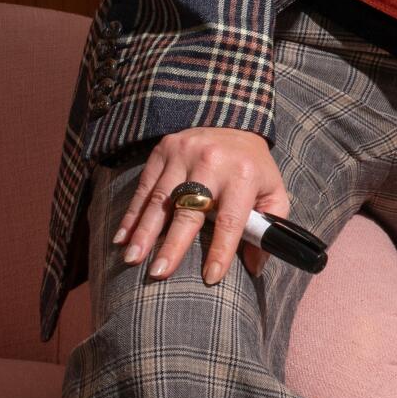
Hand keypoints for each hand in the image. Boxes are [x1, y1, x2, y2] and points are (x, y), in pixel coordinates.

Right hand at [111, 127, 289, 284]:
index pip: (230, 219)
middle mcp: (211, 162)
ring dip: (144, 231)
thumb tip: (254, 267)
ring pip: (160, 199)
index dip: (220, 250)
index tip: (210, 278)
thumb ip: (269, 227)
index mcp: (243, 174)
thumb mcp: (273, 192)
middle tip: (158, 273)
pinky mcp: (164, 149)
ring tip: (132, 259)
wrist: (234, 120)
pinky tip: (122, 237)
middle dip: (172, 244)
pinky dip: (133, 214)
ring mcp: (184, 153)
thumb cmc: (253, 167)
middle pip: (189, 210)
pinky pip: (145, 186)